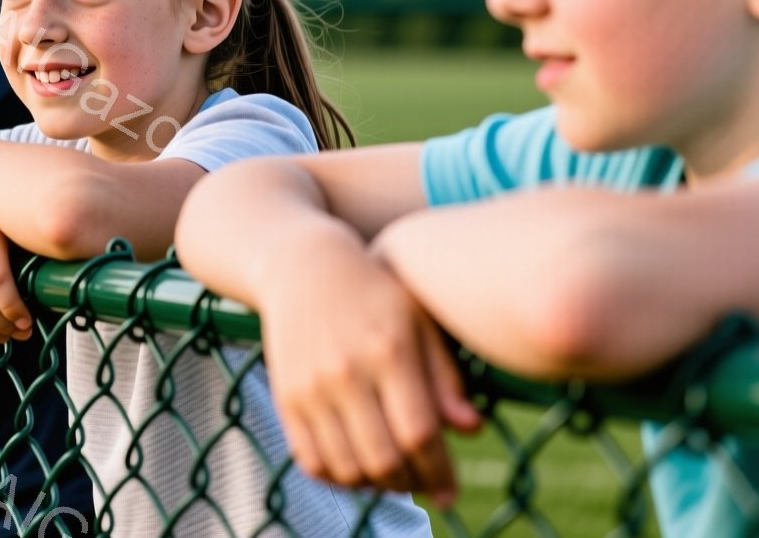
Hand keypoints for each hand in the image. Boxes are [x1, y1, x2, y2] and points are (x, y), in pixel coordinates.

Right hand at [258, 238, 479, 504]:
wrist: (303, 266)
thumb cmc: (375, 292)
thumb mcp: (419, 320)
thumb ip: (445, 376)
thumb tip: (472, 430)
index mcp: (389, 350)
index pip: (419, 432)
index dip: (439, 472)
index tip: (451, 491)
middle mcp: (346, 372)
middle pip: (383, 459)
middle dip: (412, 484)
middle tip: (426, 486)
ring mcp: (310, 387)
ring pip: (346, 468)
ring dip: (376, 486)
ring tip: (395, 478)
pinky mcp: (286, 397)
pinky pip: (311, 460)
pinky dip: (338, 478)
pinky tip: (358, 470)